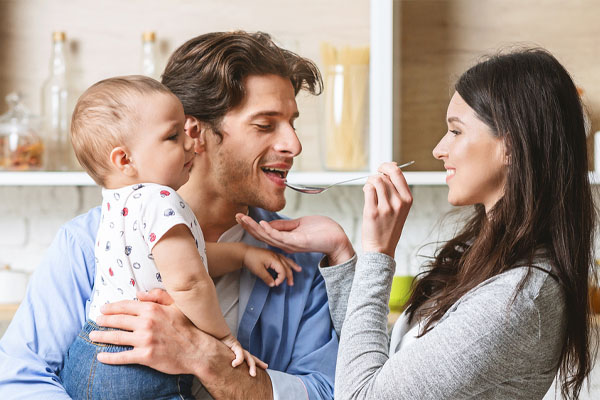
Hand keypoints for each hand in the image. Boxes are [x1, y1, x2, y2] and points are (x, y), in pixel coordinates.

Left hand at [89, 289, 224, 377]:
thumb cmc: (187, 327)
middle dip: (104, 320)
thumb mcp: (176, 305)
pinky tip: (101, 356)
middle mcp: (146, 323)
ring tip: (93, 336)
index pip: (126, 306)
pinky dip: (110, 357)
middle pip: (118, 320)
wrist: (197, 350)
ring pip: (117, 337)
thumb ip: (158, 296)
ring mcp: (144, 340)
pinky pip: (123, 356)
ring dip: (102, 336)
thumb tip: (139, 293)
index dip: (112, 307)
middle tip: (97, 321)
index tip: (103, 308)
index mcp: (152, 309)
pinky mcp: (145, 356)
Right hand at [220, 333, 267, 376]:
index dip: (258, 363)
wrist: (215, 333)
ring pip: (248, 357)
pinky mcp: (235, 345)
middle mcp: (241, 351)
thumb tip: (223, 374)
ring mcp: (239, 348)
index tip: (266, 367)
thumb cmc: (218, 345)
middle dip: (258, 364)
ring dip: (252, 366)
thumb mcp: (224, 356)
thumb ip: (227, 362)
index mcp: (239, 354)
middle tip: (264, 369)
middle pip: (252, 358)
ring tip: (253, 374)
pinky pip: (240, 354)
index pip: (250, 359)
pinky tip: (235, 364)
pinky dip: (238, 360)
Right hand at [236, 214, 354, 265]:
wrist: (338, 238)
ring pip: (269, 237)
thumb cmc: (323, 231)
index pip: (264, 232)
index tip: (241, 216)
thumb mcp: (301, 225)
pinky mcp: (299, 243)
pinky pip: (282, 238)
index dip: (252, 225)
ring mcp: (292, 244)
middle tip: (236, 216)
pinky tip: (263, 225)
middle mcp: (286, 243)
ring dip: (256, 228)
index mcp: (286, 238)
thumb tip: (270, 223)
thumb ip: (286, 226)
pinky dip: (271, 232)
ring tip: (244, 220)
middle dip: (249, 226)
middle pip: (262, 235)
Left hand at [243, 246, 301, 285]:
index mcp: (274, 259)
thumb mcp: (258, 271)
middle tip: (291, 284)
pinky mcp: (272, 254)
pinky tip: (289, 263)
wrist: (244, 252)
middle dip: (289, 275)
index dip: (281, 279)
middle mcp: (276, 256)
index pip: (282, 271)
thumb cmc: (251, 260)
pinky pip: (283, 258)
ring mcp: (275, 254)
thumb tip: (273, 284)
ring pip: (287, 261)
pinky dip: (288, 261)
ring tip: (299, 270)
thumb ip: (267, 278)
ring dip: (292, 267)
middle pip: (286, 266)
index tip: (275, 284)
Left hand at [361, 162, 411, 256]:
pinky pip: (368, 190)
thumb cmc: (389, 226)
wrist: (381, 248)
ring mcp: (386, 207)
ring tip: (369, 189)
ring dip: (370, 182)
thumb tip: (392, 166)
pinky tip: (367, 194)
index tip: (381, 169)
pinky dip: (365, 189)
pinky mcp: (373, 212)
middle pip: (384, 176)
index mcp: (408, 199)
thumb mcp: (400, 206)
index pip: (397, 172)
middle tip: (373, 183)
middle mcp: (399, 202)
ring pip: (375, 181)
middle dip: (376, 176)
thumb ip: (396, 187)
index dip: (386, 166)